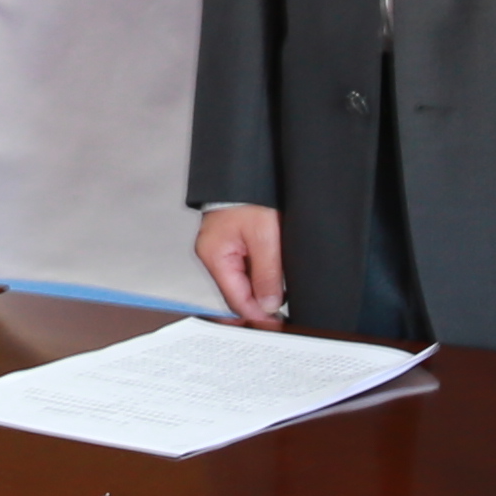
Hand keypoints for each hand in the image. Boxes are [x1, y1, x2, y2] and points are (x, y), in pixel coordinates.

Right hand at [198, 203, 285, 324]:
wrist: (248, 172)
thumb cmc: (249, 196)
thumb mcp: (266, 237)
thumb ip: (267, 274)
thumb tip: (269, 304)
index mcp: (215, 255)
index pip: (235, 298)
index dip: (257, 314)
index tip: (275, 324)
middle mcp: (213, 254)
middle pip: (238, 291)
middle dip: (260, 301)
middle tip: (282, 312)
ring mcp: (221, 248)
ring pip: (244, 280)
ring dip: (262, 286)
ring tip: (281, 291)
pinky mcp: (232, 242)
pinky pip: (246, 266)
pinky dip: (261, 272)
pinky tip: (274, 274)